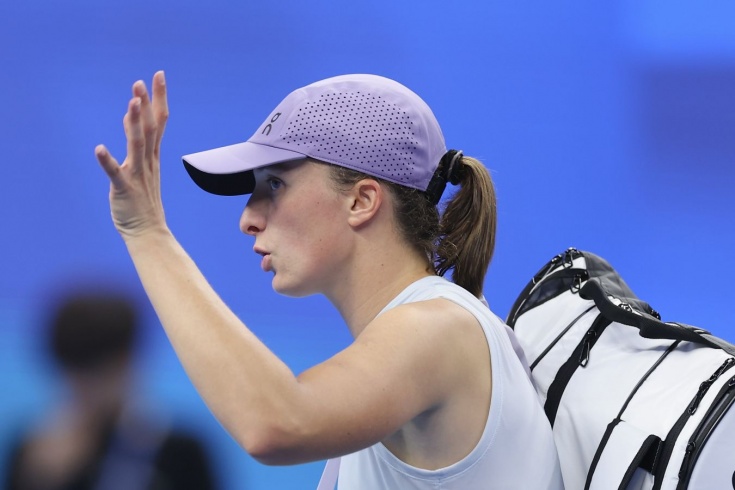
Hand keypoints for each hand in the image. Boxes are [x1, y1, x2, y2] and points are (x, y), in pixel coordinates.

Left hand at [95, 71, 169, 239]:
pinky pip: (116, 174)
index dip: (159, 98)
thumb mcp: (141, 165)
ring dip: (135, 124)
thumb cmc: (143, 200)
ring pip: (138, 145)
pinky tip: (99, 149)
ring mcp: (138, 175)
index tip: (158, 76)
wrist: (149, 233)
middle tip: (141, 81)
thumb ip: (136, 139)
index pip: (160, 122)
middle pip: (151, 128)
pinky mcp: (125, 189)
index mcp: (152, 156)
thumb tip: (131, 114)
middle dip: (148, 104)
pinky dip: (108, 162)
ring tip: (132, 103)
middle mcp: (147, 162)